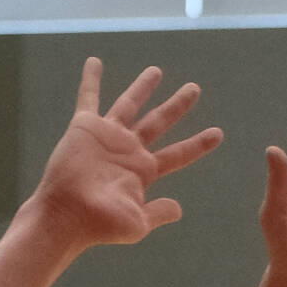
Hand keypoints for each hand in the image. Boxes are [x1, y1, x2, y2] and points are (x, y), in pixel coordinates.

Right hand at [30, 59, 222, 250]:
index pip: (178, 154)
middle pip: (160, 122)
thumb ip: (159, 212)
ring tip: (157, 70)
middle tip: (194, 89)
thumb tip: (179, 209)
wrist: (68, 215)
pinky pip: (89, 98)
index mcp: (144, 171)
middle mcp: (129, 150)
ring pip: (130, 104)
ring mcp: (108, 137)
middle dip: (177, 105)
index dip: (198, 144)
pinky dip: (91, 80)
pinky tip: (94, 62)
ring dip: (143, 86)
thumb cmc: (101, 225)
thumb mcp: (138, 223)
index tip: (218, 133)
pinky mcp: (85, 127)